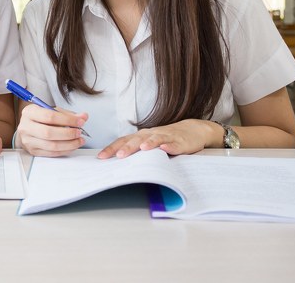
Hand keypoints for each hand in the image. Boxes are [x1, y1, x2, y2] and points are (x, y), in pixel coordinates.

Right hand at [15, 104, 86, 156]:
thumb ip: (67, 114)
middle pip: (49, 132)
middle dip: (68, 133)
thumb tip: (83, 117)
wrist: (27, 128)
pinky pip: (51, 153)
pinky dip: (65, 150)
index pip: (50, 116)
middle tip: (79, 132)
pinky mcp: (33, 151)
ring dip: (69, 144)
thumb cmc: (40, 118)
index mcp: (29, 112)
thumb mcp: (51, 110)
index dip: (67, 120)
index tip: (80, 121)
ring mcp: (28, 141)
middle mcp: (26, 127)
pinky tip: (72, 146)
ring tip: (79, 140)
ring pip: (51, 145)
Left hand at [98, 119, 214, 158]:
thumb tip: (117, 164)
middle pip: (136, 140)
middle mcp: (151, 134)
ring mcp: (165, 136)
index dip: (112, 148)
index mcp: (141, 136)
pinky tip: (165, 148)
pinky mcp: (179, 141)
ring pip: (154, 139)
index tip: (101, 157)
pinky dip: (168, 145)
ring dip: (147, 144)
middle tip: (118, 156)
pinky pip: (173, 143)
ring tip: (141, 149)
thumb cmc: (166, 139)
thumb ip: (137, 151)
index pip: (123, 141)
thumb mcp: (149, 144)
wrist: (192, 130)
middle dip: (127, 148)